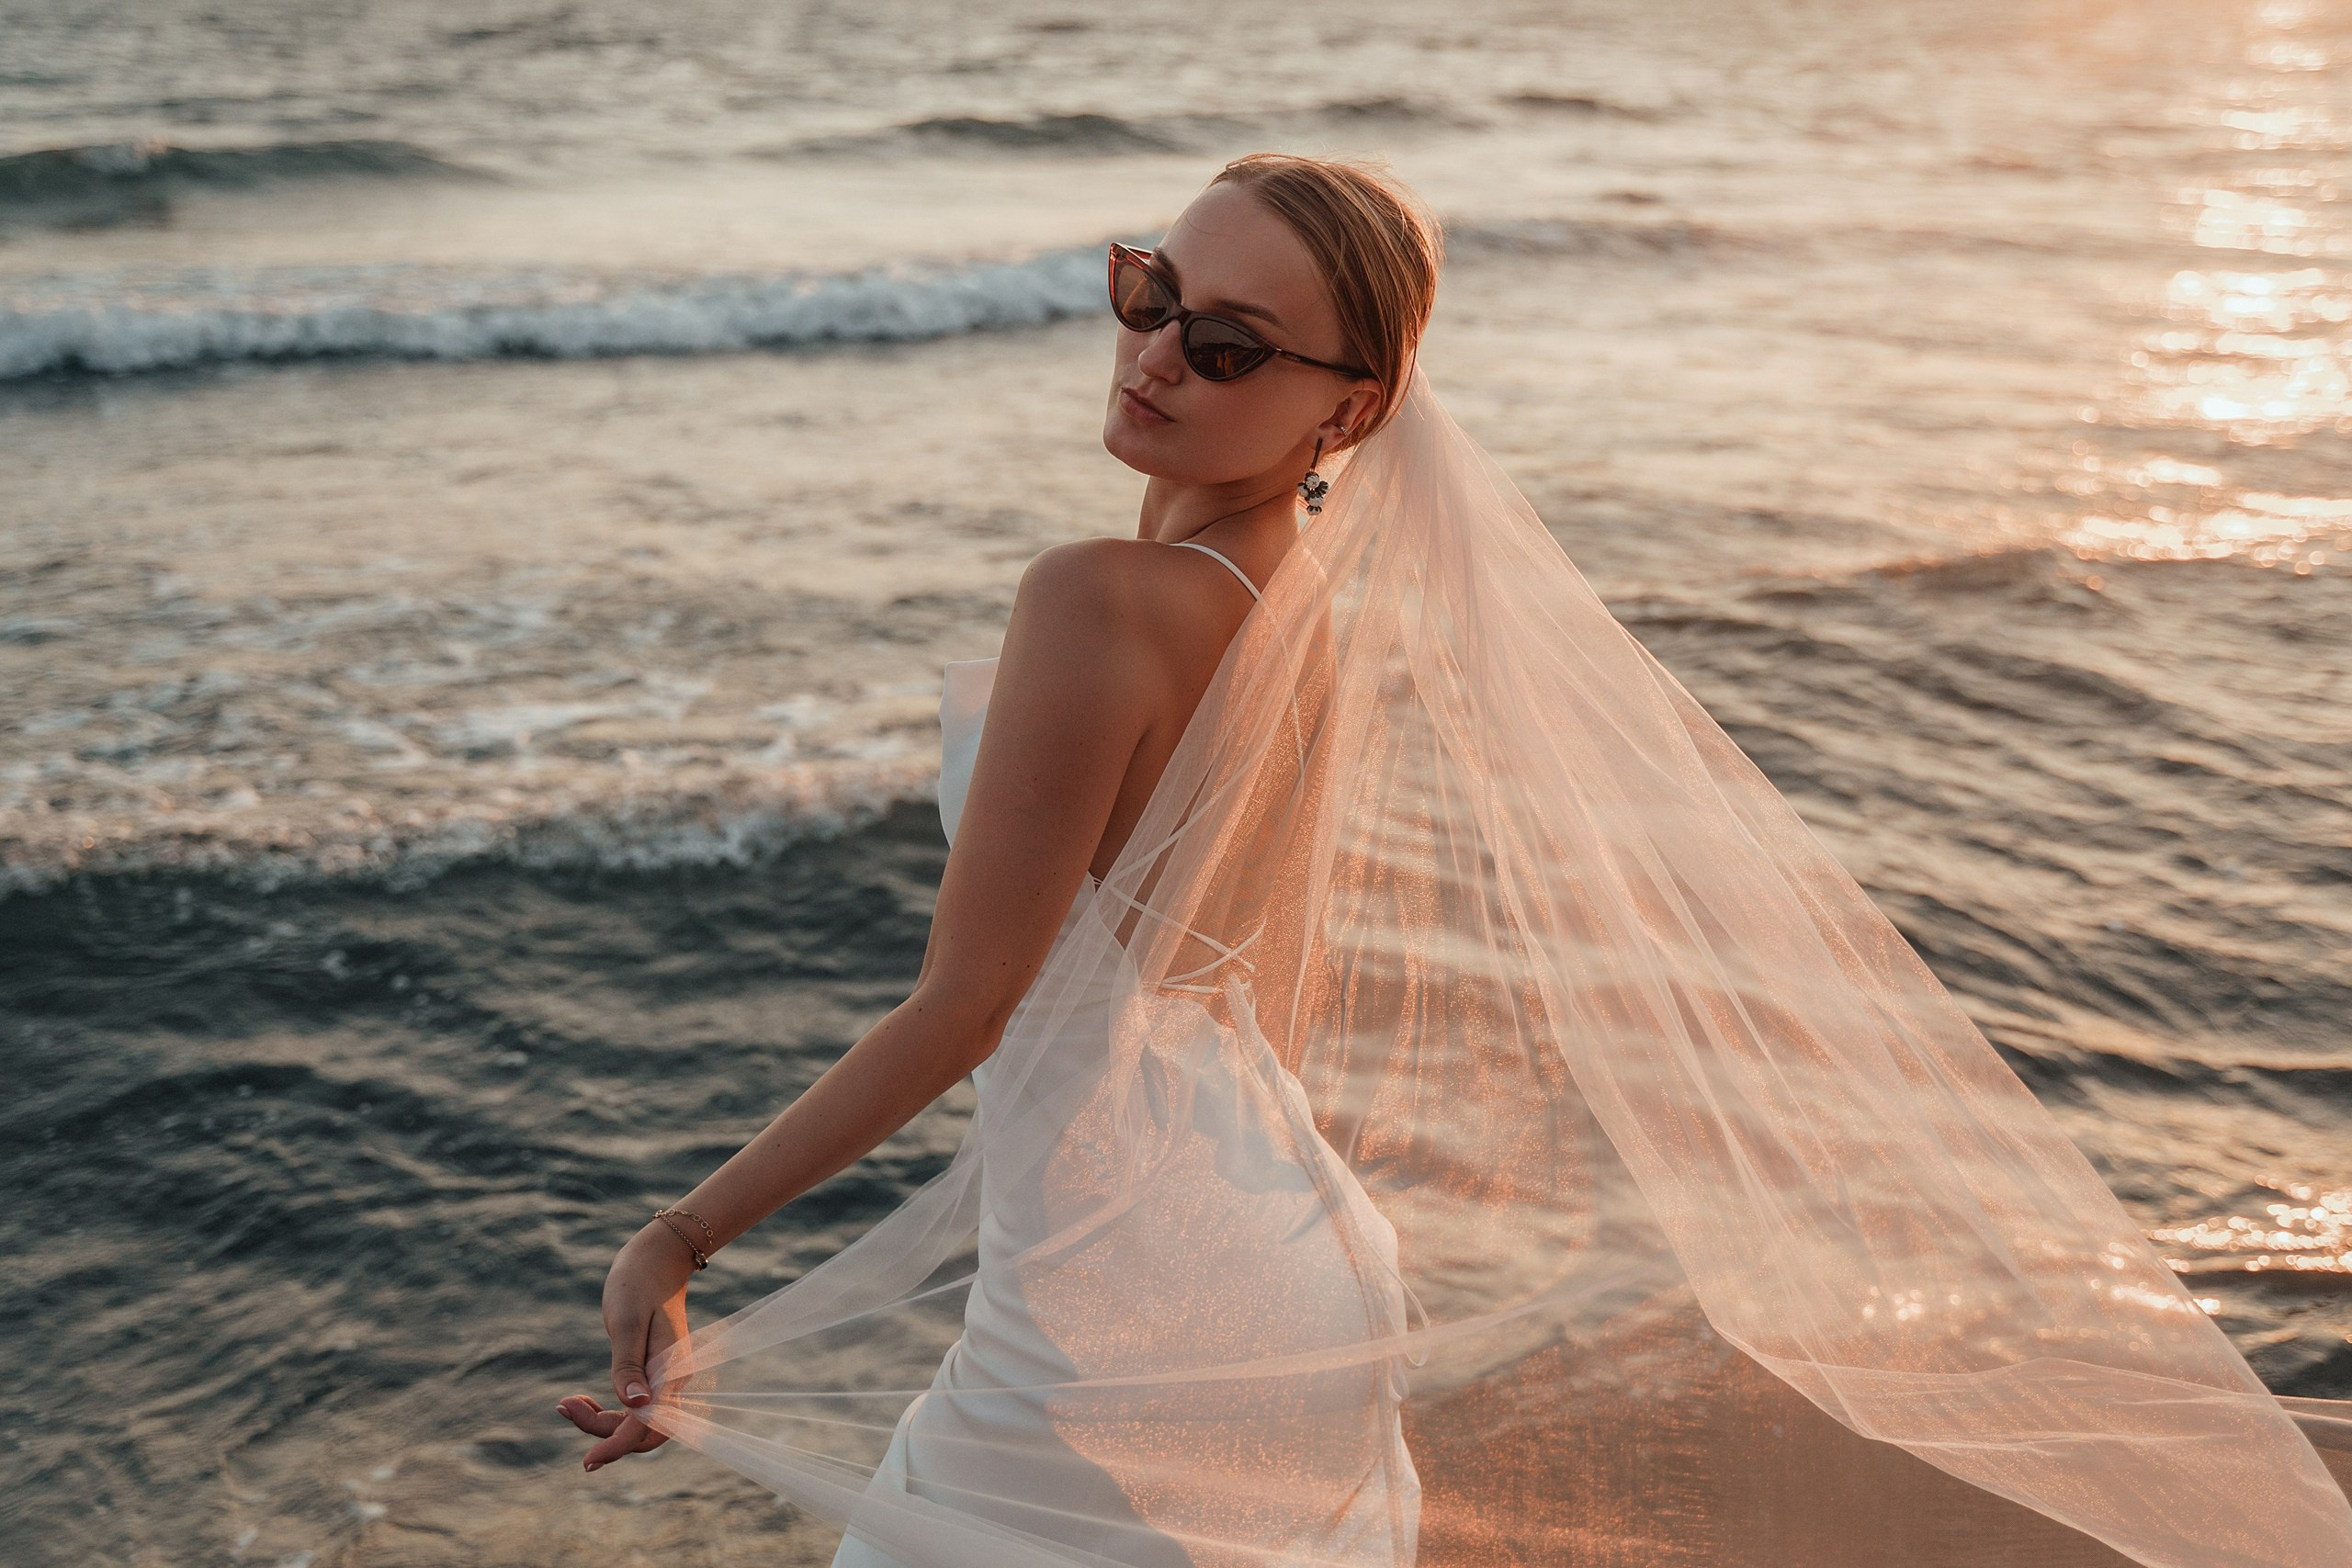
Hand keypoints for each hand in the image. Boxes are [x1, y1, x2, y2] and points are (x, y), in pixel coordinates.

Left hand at [559, 1222, 695, 1470]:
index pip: (647, 1423)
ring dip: (601, 1423)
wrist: (655, 1260)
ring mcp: (665, 1381)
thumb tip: (633, 1406)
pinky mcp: (653, 1376)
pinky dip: (606, 1412)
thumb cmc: (638, 1284)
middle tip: (564, 1406)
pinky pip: (633, 1409)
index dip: (617, 1446)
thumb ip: (628, 1365)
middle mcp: (673, 1382)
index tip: (587, 1462)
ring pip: (636, 1424)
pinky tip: (580, 1401)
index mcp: (672, 1372)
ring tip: (566, 1403)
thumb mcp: (627, 1321)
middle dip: (604, 1434)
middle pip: (643, 1432)